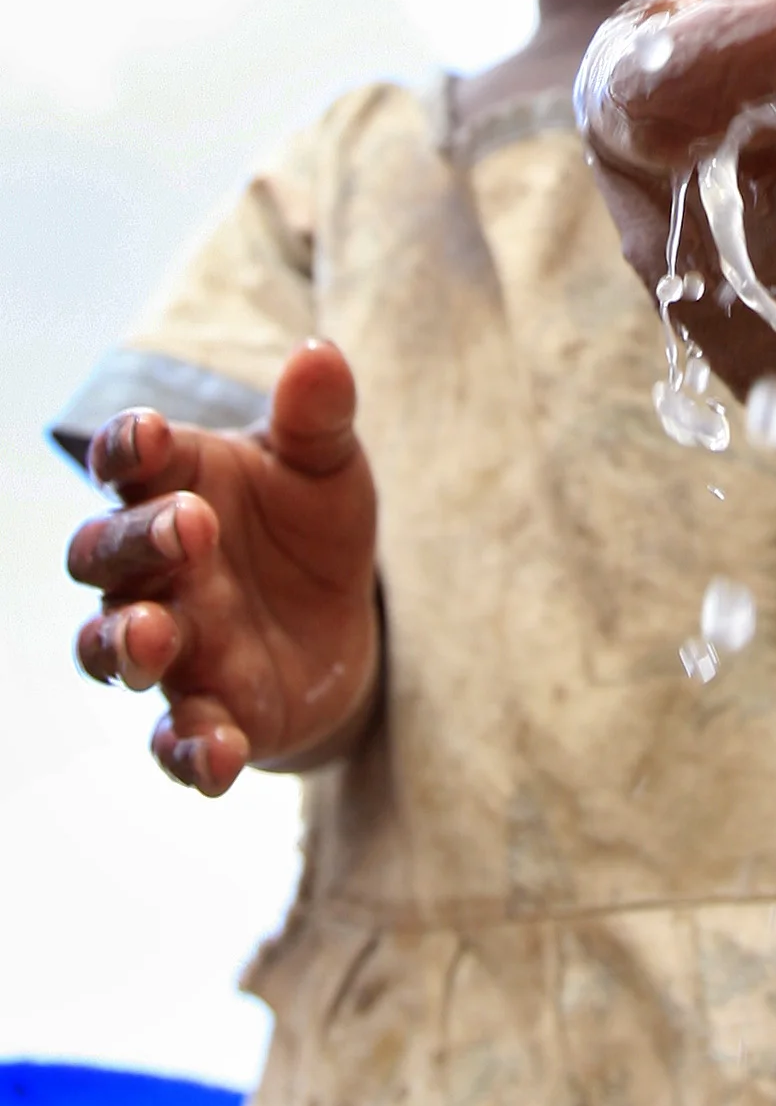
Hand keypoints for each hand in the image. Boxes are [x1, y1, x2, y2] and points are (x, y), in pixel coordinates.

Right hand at [67, 341, 379, 795]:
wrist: (340, 618)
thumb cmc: (308, 524)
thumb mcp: (327, 463)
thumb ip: (318, 414)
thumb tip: (319, 351)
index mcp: (174, 486)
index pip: (126, 460)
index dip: (127, 446)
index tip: (151, 434)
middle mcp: (154, 569)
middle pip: (105, 554)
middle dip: (137, 540)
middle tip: (189, 526)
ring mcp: (172, 644)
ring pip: (111, 648)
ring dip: (127, 644)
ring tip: (160, 637)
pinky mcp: (205, 712)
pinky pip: (174, 740)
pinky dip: (189, 750)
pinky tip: (217, 754)